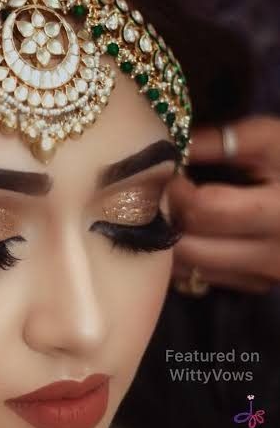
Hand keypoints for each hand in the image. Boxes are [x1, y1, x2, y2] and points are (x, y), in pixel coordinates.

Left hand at [169, 116, 279, 293]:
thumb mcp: (277, 142)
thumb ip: (228, 140)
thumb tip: (176, 145)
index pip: (206, 209)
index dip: (178, 190)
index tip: (170, 174)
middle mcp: (273, 254)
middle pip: (190, 245)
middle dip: (166, 219)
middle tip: (159, 195)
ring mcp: (264, 276)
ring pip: (189, 268)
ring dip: (167, 242)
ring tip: (168, 212)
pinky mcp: (256, 286)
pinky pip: (201, 278)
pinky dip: (182, 258)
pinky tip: (183, 233)